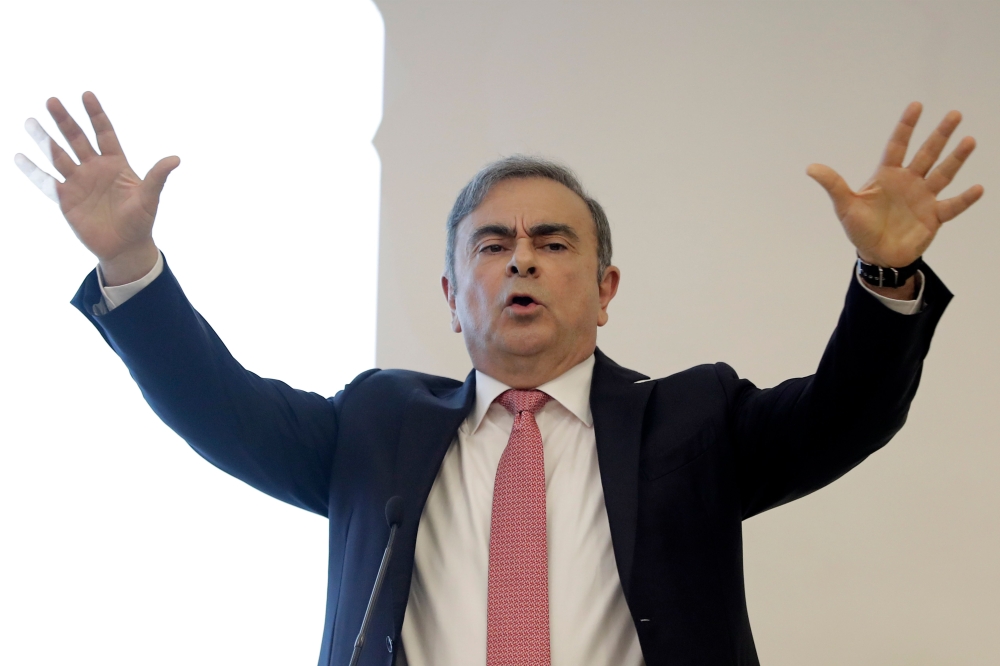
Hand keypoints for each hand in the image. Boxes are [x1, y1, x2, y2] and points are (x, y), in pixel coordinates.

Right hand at [14, 92, 179, 284]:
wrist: (126, 247)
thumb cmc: (141, 221)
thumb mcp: (150, 197)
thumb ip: (157, 177)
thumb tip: (176, 158)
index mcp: (115, 163)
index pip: (104, 133)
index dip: (96, 115)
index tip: (86, 95)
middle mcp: (94, 168)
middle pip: (77, 139)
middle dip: (65, 120)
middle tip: (52, 101)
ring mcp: (78, 182)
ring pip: (58, 155)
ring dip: (44, 139)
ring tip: (30, 121)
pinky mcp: (66, 199)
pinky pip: (46, 182)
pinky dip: (33, 170)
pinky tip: (19, 156)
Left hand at [807, 102, 983, 268]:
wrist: (877, 255)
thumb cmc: (861, 229)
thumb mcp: (845, 206)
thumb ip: (833, 185)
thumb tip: (810, 167)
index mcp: (888, 175)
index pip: (898, 145)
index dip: (906, 126)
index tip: (916, 105)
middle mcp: (909, 182)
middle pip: (926, 153)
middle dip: (940, 135)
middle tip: (954, 114)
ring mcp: (924, 198)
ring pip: (943, 173)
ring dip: (956, 158)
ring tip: (969, 140)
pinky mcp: (934, 216)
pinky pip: (953, 205)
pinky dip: (965, 198)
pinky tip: (978, 188)